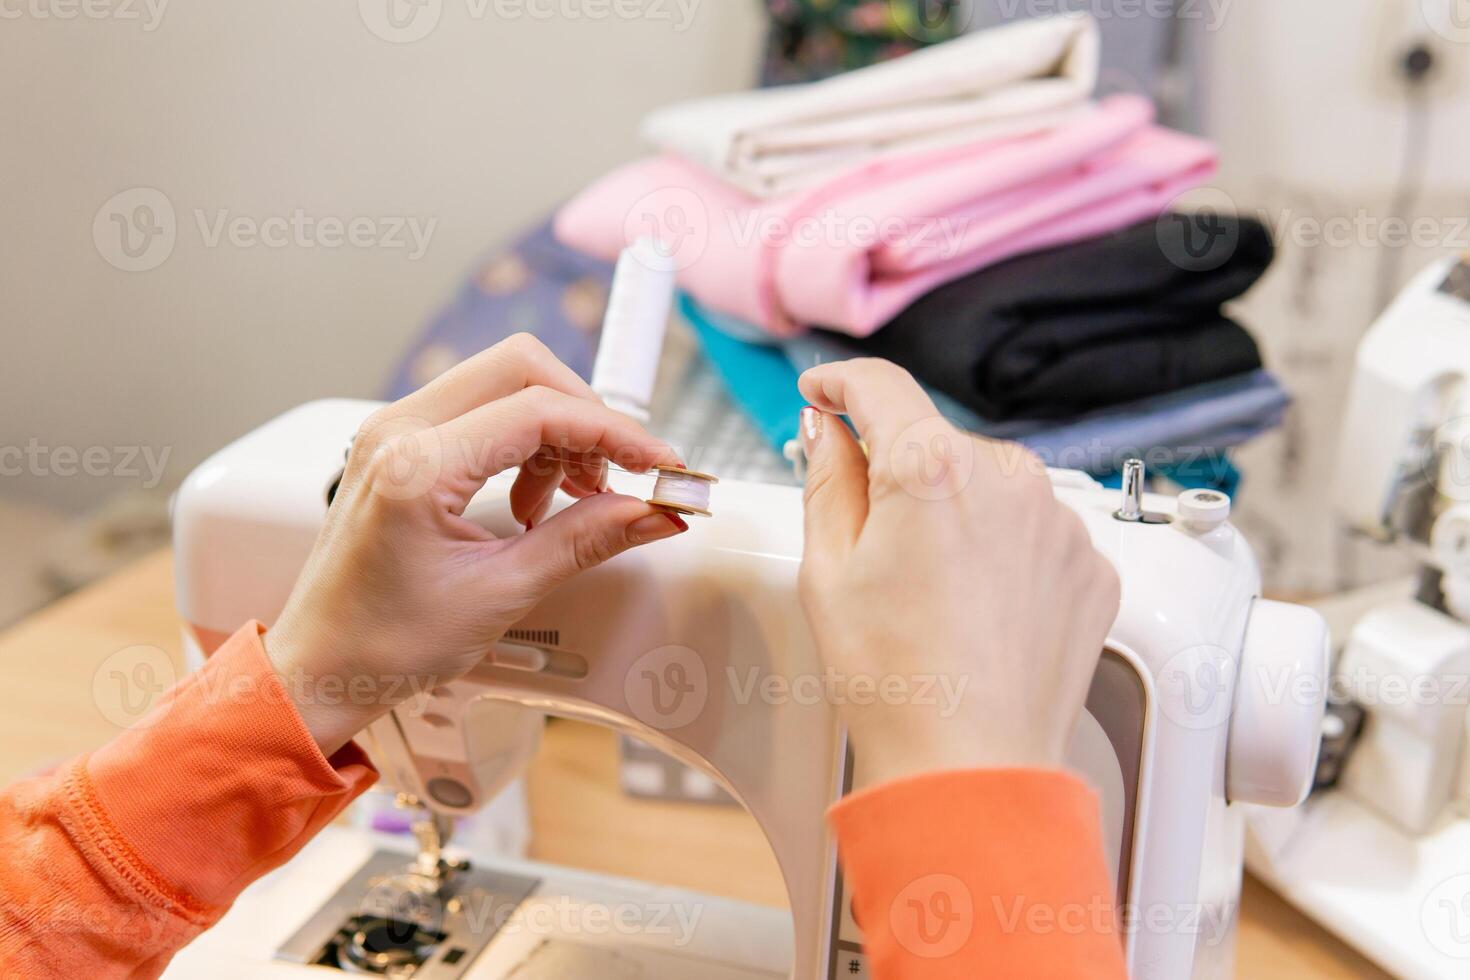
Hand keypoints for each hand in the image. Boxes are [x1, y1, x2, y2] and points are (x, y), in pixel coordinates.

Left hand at [266, 334, 687, 754]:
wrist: (321, 666)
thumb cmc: (385, 643)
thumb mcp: (501, 593)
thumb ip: (585, 541)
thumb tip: (652, 512)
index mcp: (416, 466)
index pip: (539, 411)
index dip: (614, 434)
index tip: (658, 466)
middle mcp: (398, 429)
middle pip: (522, 367)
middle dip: (585, 416)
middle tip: (620, 475)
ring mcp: (394, 429)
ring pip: (503, 381)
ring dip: (555, 429)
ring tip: (569, 500)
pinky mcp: (400, 442)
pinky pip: (479, 409)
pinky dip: (524, 440)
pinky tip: (535, 499)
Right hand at [795, 360, 1119, 786]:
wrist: (973, 768)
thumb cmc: (898, 684)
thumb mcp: (827, 571)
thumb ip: (827, 479)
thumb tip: (829, 432)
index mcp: (930, 469)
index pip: (881, 386)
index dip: (842, 382)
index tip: (827, 390)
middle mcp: (1007, 478)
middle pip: (938, 442)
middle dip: (901, 473)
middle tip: (873, 542)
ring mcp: (1059, 520)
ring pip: (989, 486)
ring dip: (957, 512)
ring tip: (931, 592)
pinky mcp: (1093, 562)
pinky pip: (1035, 529)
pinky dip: (1004, 550)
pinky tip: (977, 605)